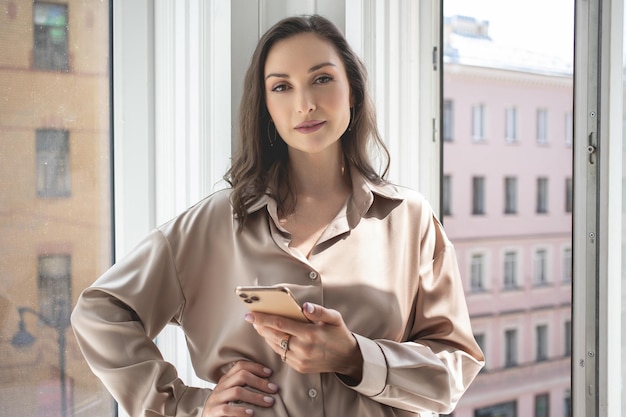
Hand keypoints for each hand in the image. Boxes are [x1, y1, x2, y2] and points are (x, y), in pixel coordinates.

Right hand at [202, 361, 276, 416]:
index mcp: (226, 379)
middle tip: (274, 389)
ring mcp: (216, 399)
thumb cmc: (225, 404)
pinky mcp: (213, 412)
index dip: (256, 367)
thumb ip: (244, 385)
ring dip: (256, 396)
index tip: (270, 372)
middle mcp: (221, 386)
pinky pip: (227, 409)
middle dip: (260, 382)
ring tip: (269, 401)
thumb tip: (268, 382)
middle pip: (241, 376)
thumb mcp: (232, 391)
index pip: (240, 365)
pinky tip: (252, 413)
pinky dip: (241, 411)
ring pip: (237, 392)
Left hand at [244, 302, 362, 380]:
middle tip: (252, 318)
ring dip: (266, 336)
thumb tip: (305, 306)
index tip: (251, 314)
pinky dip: (275, 345)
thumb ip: (319, 311)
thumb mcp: (334, 318)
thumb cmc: (339, 334)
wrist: (347, 358)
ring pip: (276, 346)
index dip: (264, 318)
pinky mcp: (299, 367)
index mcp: (310, 334)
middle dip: (261, 326)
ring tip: (260, 326)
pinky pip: (282, 355)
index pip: (280, 324)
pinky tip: (273, 337)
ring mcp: (300, 360)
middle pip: (274, 336)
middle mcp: (303, 349)